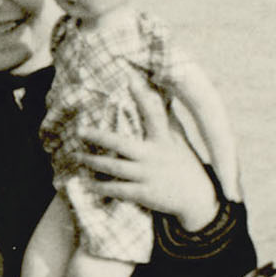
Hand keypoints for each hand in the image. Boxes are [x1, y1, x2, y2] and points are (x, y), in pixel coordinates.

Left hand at [75, 75, 217, 231]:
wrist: (198, 198)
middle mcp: (154, 156)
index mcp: (164, 139)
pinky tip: (85, 183)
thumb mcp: (179, 140)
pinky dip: (100, 187)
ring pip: (114, 167)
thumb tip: (161, 93)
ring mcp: (148, 176)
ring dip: (93, 161)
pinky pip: (117, 189)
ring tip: (77, 155)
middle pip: (121, 144)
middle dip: (99, 136)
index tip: (129, 78)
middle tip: (79, 130)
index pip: (153, 114)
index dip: (142, 96)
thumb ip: (166, 119)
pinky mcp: (144, 194)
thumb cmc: (185, 163)